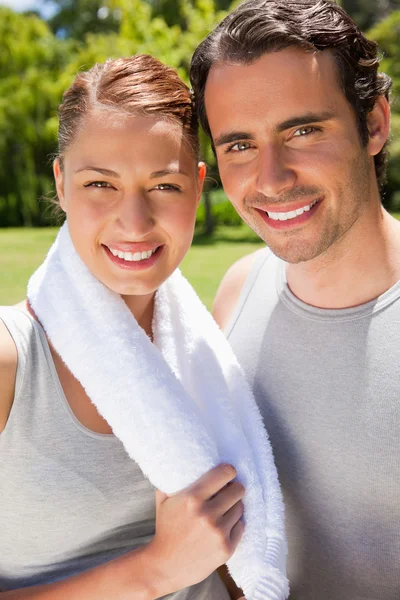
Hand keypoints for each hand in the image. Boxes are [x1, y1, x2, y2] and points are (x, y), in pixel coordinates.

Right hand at [146, 464, 244, 595]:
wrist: (165, 566)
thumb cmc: (166, 529)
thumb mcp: (163, 500)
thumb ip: (172, 480)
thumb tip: (181, 460)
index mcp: (192, 498)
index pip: (224, 474)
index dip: (229, 471)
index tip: (228, 472)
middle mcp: (207, 514)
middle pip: (237, 489)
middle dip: (234, 488)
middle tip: (229, 490)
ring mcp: (218, 532)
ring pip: (240, 507)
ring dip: (234, 506)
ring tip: (224, 508)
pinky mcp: (226, 548)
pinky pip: (241, 526)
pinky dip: (235, 524)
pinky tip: (225, 524)